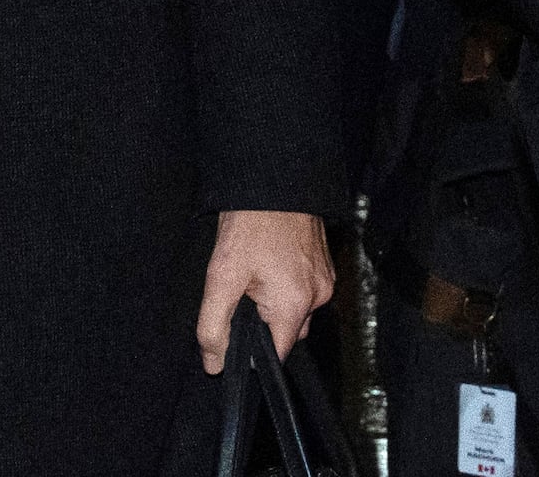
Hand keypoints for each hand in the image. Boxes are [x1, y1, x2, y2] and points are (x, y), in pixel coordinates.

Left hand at [196, 209, 332, 374]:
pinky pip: (302, 287)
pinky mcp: (323, 262)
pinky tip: (266, 259)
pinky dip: (283, 281)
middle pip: (286, 332)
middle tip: (239, 288)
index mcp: (295, 305)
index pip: (276, 353)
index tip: (234, 328)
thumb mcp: (221, 274)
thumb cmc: (248, 221)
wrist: (272, 175)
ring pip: (294, 308)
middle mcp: (318, 296)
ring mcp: (324, 278)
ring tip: (253, 268)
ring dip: (273, 299)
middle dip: (261, 320)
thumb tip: (214, 364)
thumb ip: (214, 324)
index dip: (251, 348)